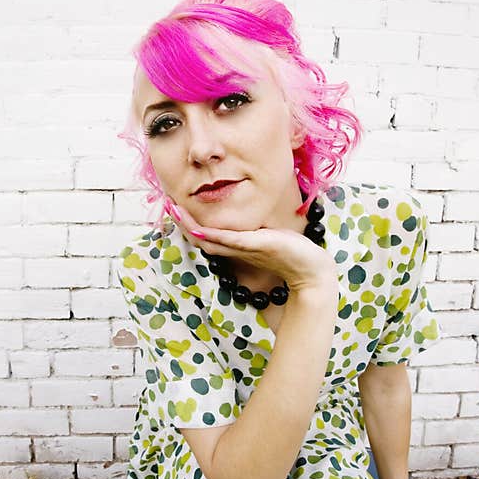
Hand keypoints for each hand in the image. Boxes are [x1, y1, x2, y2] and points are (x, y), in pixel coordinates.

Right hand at [165, 199, 336, 293]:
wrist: (311, 272)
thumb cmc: (294, 253)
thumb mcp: (270, 236)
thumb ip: (256, 230)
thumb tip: (251, 220)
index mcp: (238, 246)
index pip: (206, 235)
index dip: (189, 222)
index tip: (176, 206)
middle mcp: (237, 250)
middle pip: (200, 238)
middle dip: (182, 222)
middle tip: (167, 205)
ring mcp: (245, 249)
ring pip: (209, 240)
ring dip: (190, 226)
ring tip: (175, 210)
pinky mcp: (257, 246)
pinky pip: (230, 241)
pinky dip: (214, 235)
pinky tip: (200, 229)